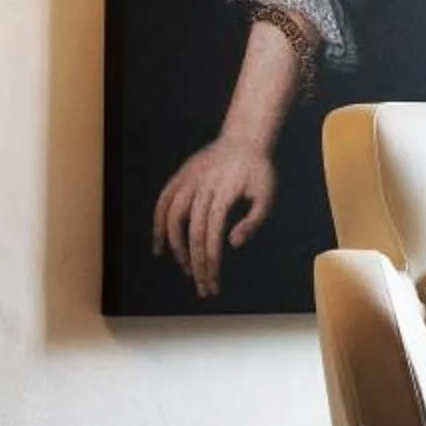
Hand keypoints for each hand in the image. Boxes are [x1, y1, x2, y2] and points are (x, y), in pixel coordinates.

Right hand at [152, 139, 277, 298]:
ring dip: (176, 247)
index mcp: (224, 193)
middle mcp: (202, 187)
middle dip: (197, 263)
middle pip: (193, 232)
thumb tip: (232, 243)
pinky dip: (158, 223)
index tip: (212, 282)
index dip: (210, 261)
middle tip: (203, 287)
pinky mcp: (181, 176)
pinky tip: (159, 246)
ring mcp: (188, 180)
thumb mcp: (267, 195)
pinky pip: (163, 201)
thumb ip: (253, 221)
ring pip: (172, 217)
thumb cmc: (259, 171)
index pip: (212, 235)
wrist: (245, 138)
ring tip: (187, 269)